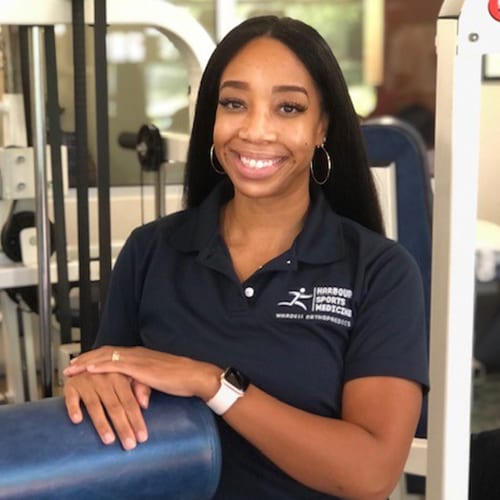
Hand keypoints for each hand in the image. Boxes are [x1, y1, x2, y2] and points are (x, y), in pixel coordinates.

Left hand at [64, 345, 221, 401]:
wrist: (193, 376)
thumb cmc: (180, 380)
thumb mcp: (157, 382)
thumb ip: (144, 386)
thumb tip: (136, 398)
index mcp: (141, 355)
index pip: (114, 353)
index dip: (97, 356)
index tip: (83, 362)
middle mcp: (137, 353)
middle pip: (105, 352)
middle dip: (86, 357)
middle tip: (71, 364)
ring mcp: (138, 359)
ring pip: (106, 356)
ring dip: (87, 361)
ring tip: (72, 368)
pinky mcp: (140, 367)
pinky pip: (115, 365)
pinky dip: (99, 366)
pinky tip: (88, 369)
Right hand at [64, 371, 149, 449]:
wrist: (83, 364)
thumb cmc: (108, 375)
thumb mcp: (127, 377)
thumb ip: (140, 388)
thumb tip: (145, 404)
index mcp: (120, 377)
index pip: (130, 402)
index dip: (136, 419)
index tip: (142, 437)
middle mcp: (104, 379)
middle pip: (115, 406)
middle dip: (123, 427)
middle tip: (129, 445)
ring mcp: (87, 382)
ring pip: (95, 405)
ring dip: (101, 423)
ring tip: (109, 440)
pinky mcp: (71, 386)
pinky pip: (71, 399)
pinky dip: (74, 408)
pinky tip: (78, 420)